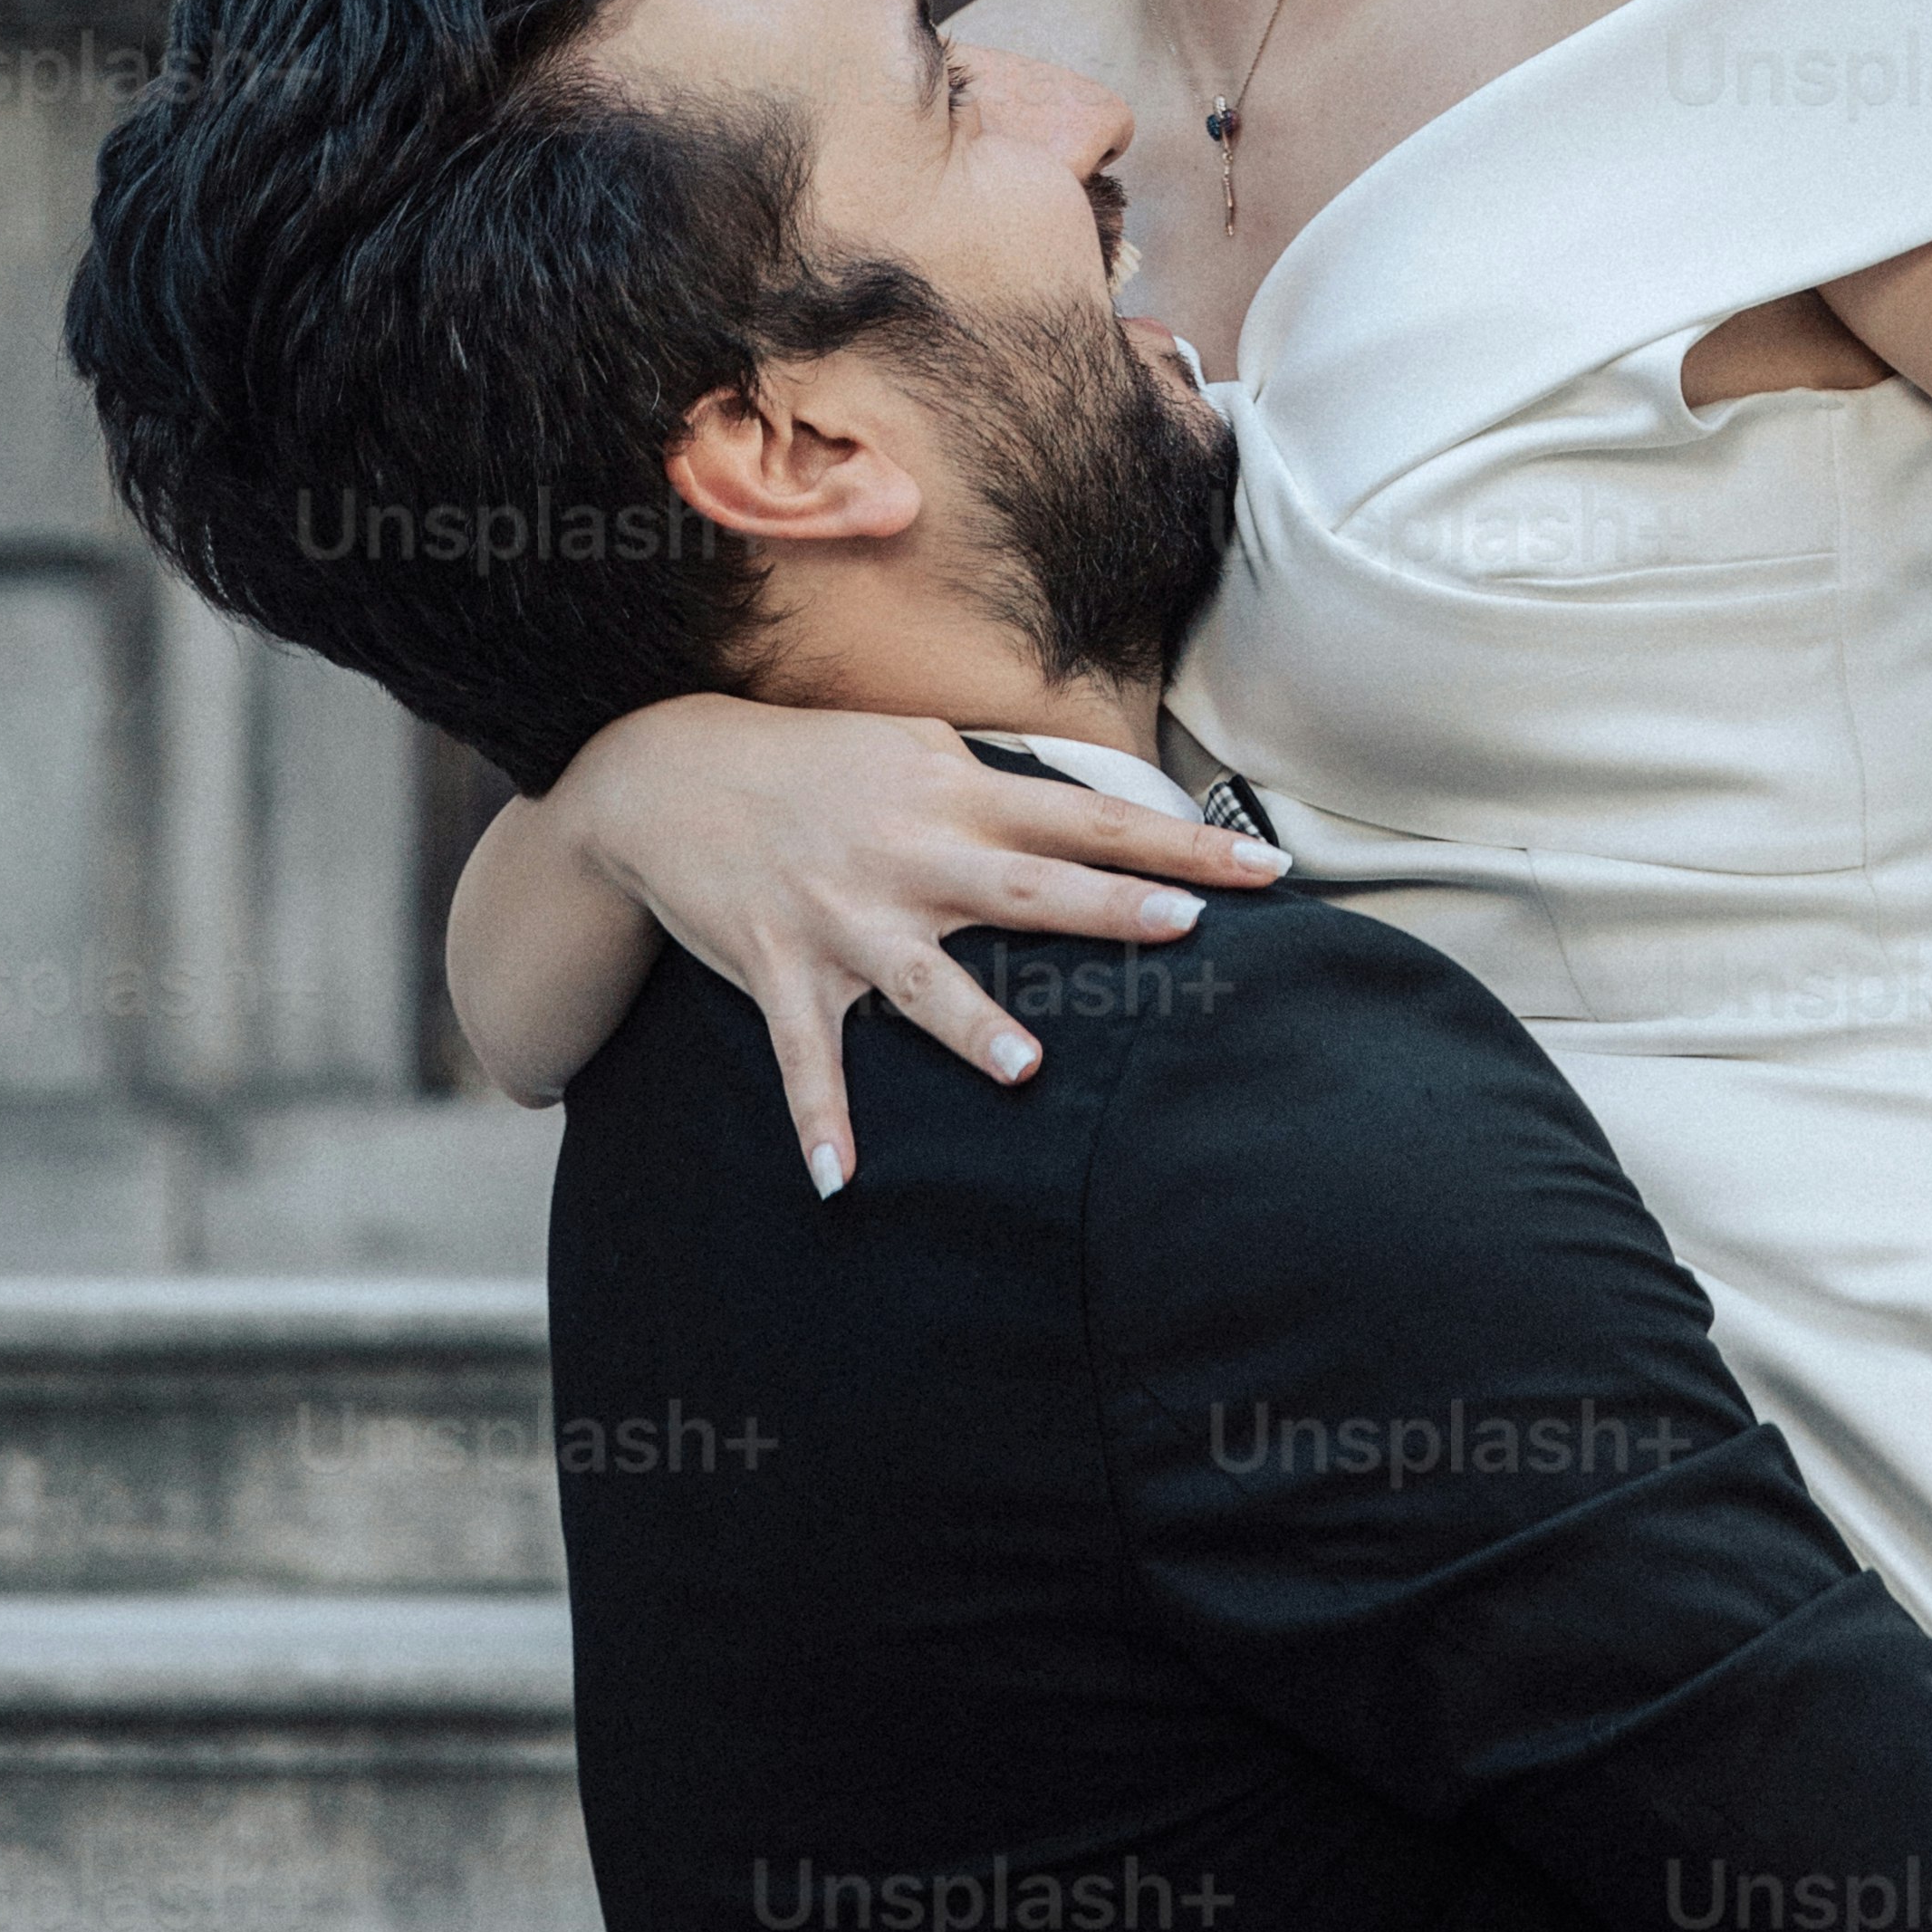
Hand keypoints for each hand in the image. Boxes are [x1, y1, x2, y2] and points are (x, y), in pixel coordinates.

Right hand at [550, 696, 1283, 1190]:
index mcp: (954, 795)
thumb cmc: (813, 763)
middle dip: (1108, 908)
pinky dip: (818, 1118)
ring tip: (1026, 1069)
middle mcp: (909, 853)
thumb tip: (1092, 813)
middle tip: (1184, 931)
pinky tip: (837, 1181)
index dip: (1178, 846)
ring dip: (969, 1026)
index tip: (1260, 870)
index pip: (1089, 818)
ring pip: (920, 978)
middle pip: (1027, 887)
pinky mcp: (779, 967)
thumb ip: (997, 786)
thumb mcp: (915, 750)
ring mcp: (844, 915)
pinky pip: (803, 1055)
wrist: (671, 772)